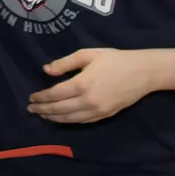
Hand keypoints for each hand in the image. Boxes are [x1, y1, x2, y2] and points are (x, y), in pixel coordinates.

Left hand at [27, 48, 154, 122]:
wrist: (143, 72)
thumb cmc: (114, 60)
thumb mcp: (88, 54)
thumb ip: (65, 63)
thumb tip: (46, 70)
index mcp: (82, 84)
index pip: (54, 95)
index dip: (41, 98)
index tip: (31, 98)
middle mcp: (87, 101)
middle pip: (59, 109)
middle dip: (43, 110)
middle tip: (31, 110)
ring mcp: (97, 110)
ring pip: (69, 119)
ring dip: (54, 118)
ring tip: (43, 115)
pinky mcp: (105, 115)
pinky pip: (82, 121)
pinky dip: (69, 121)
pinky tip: (62, 118)